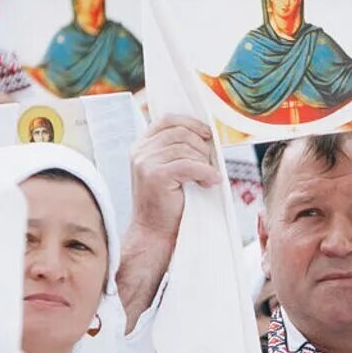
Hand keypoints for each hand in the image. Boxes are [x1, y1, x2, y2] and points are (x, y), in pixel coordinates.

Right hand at [129, 115, 218, 239]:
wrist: (154, 232)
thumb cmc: (166, 203)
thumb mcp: (168, 170)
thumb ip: (177, 150)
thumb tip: (206, 135)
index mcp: (141, 146)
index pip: (167, 120)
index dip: (191, 123)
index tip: (207, 134)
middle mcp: (140, 151)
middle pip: (180, 133)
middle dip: (201, 147)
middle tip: (209, 164)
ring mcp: (145, 162)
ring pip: (186, 149)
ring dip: (204, 162)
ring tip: (207, 178)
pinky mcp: (156, 175)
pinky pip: (189, 165)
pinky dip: (206, 172)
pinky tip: (211, 181)